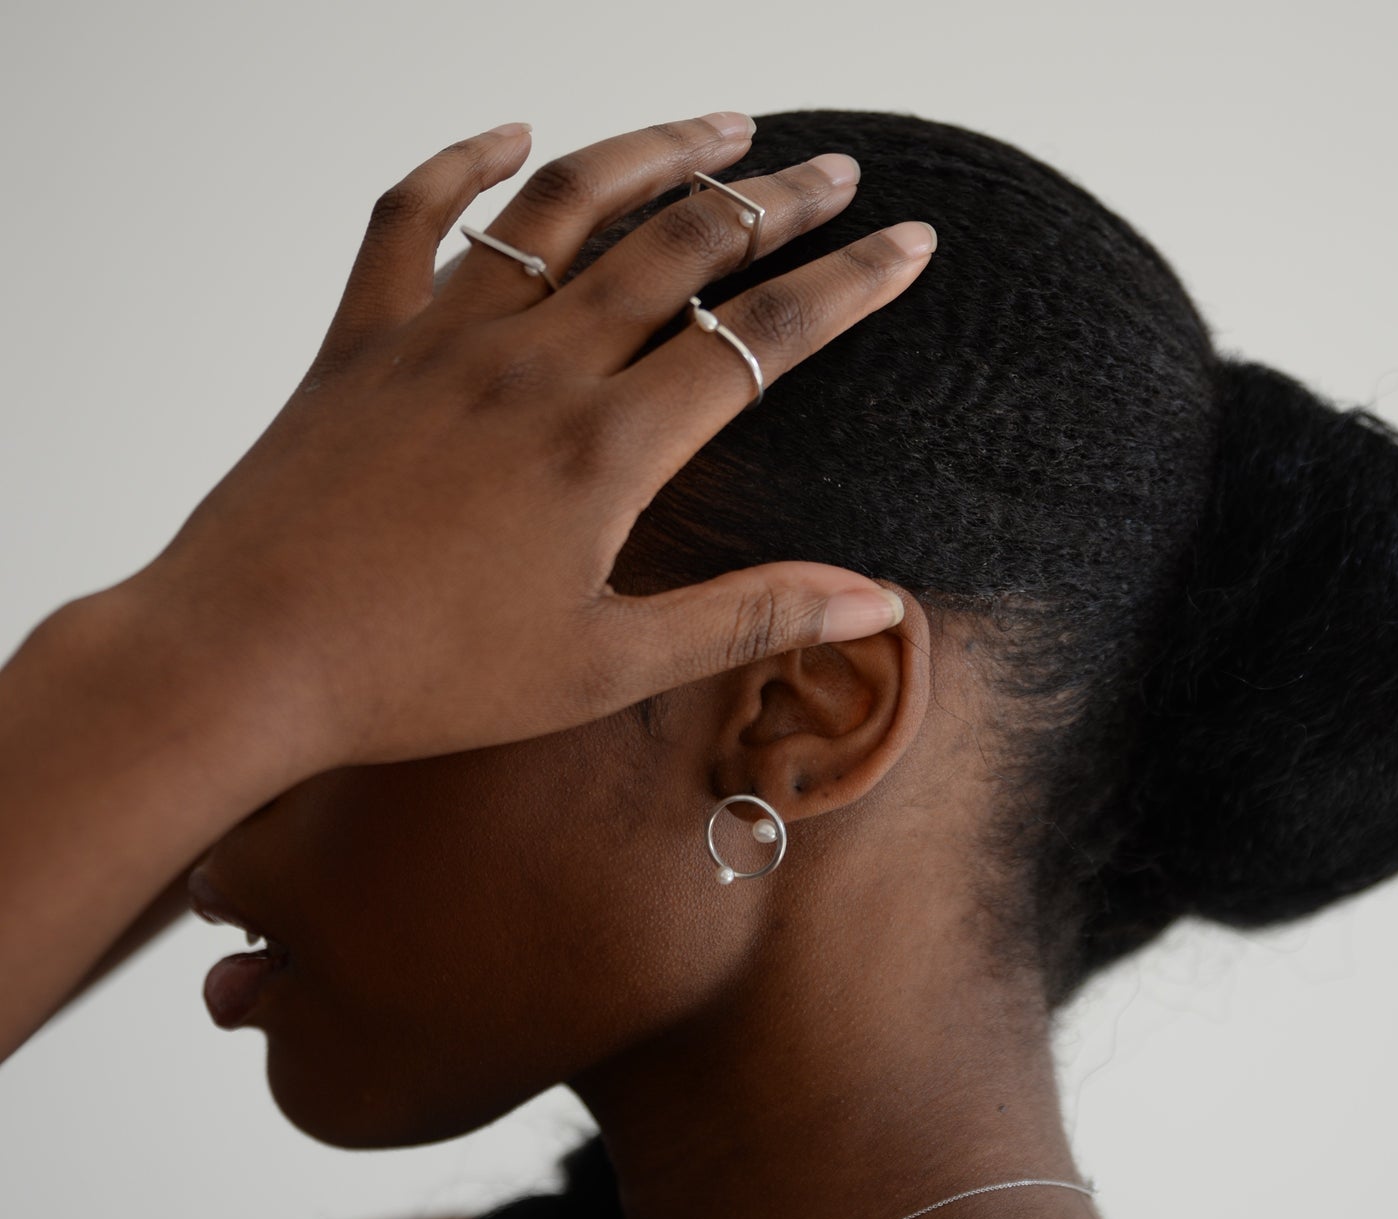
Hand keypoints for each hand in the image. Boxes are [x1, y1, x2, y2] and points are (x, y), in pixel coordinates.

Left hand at [124, 112, 930, 771]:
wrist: (250, 659)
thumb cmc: (430, 679)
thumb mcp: (607, 666)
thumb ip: (746, 615)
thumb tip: (874, 602)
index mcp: (604, 447)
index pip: (760, 337)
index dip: (849, 285)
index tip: (910, 243)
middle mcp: (533, 365)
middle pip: (678, 246)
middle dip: (774, 201)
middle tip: (834, 170)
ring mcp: (441, 339)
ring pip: (562, 203)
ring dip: (651, 152)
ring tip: (720, 124)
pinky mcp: (360, 340)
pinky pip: (412, 217)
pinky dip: (463, 164)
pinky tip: (510, 132)